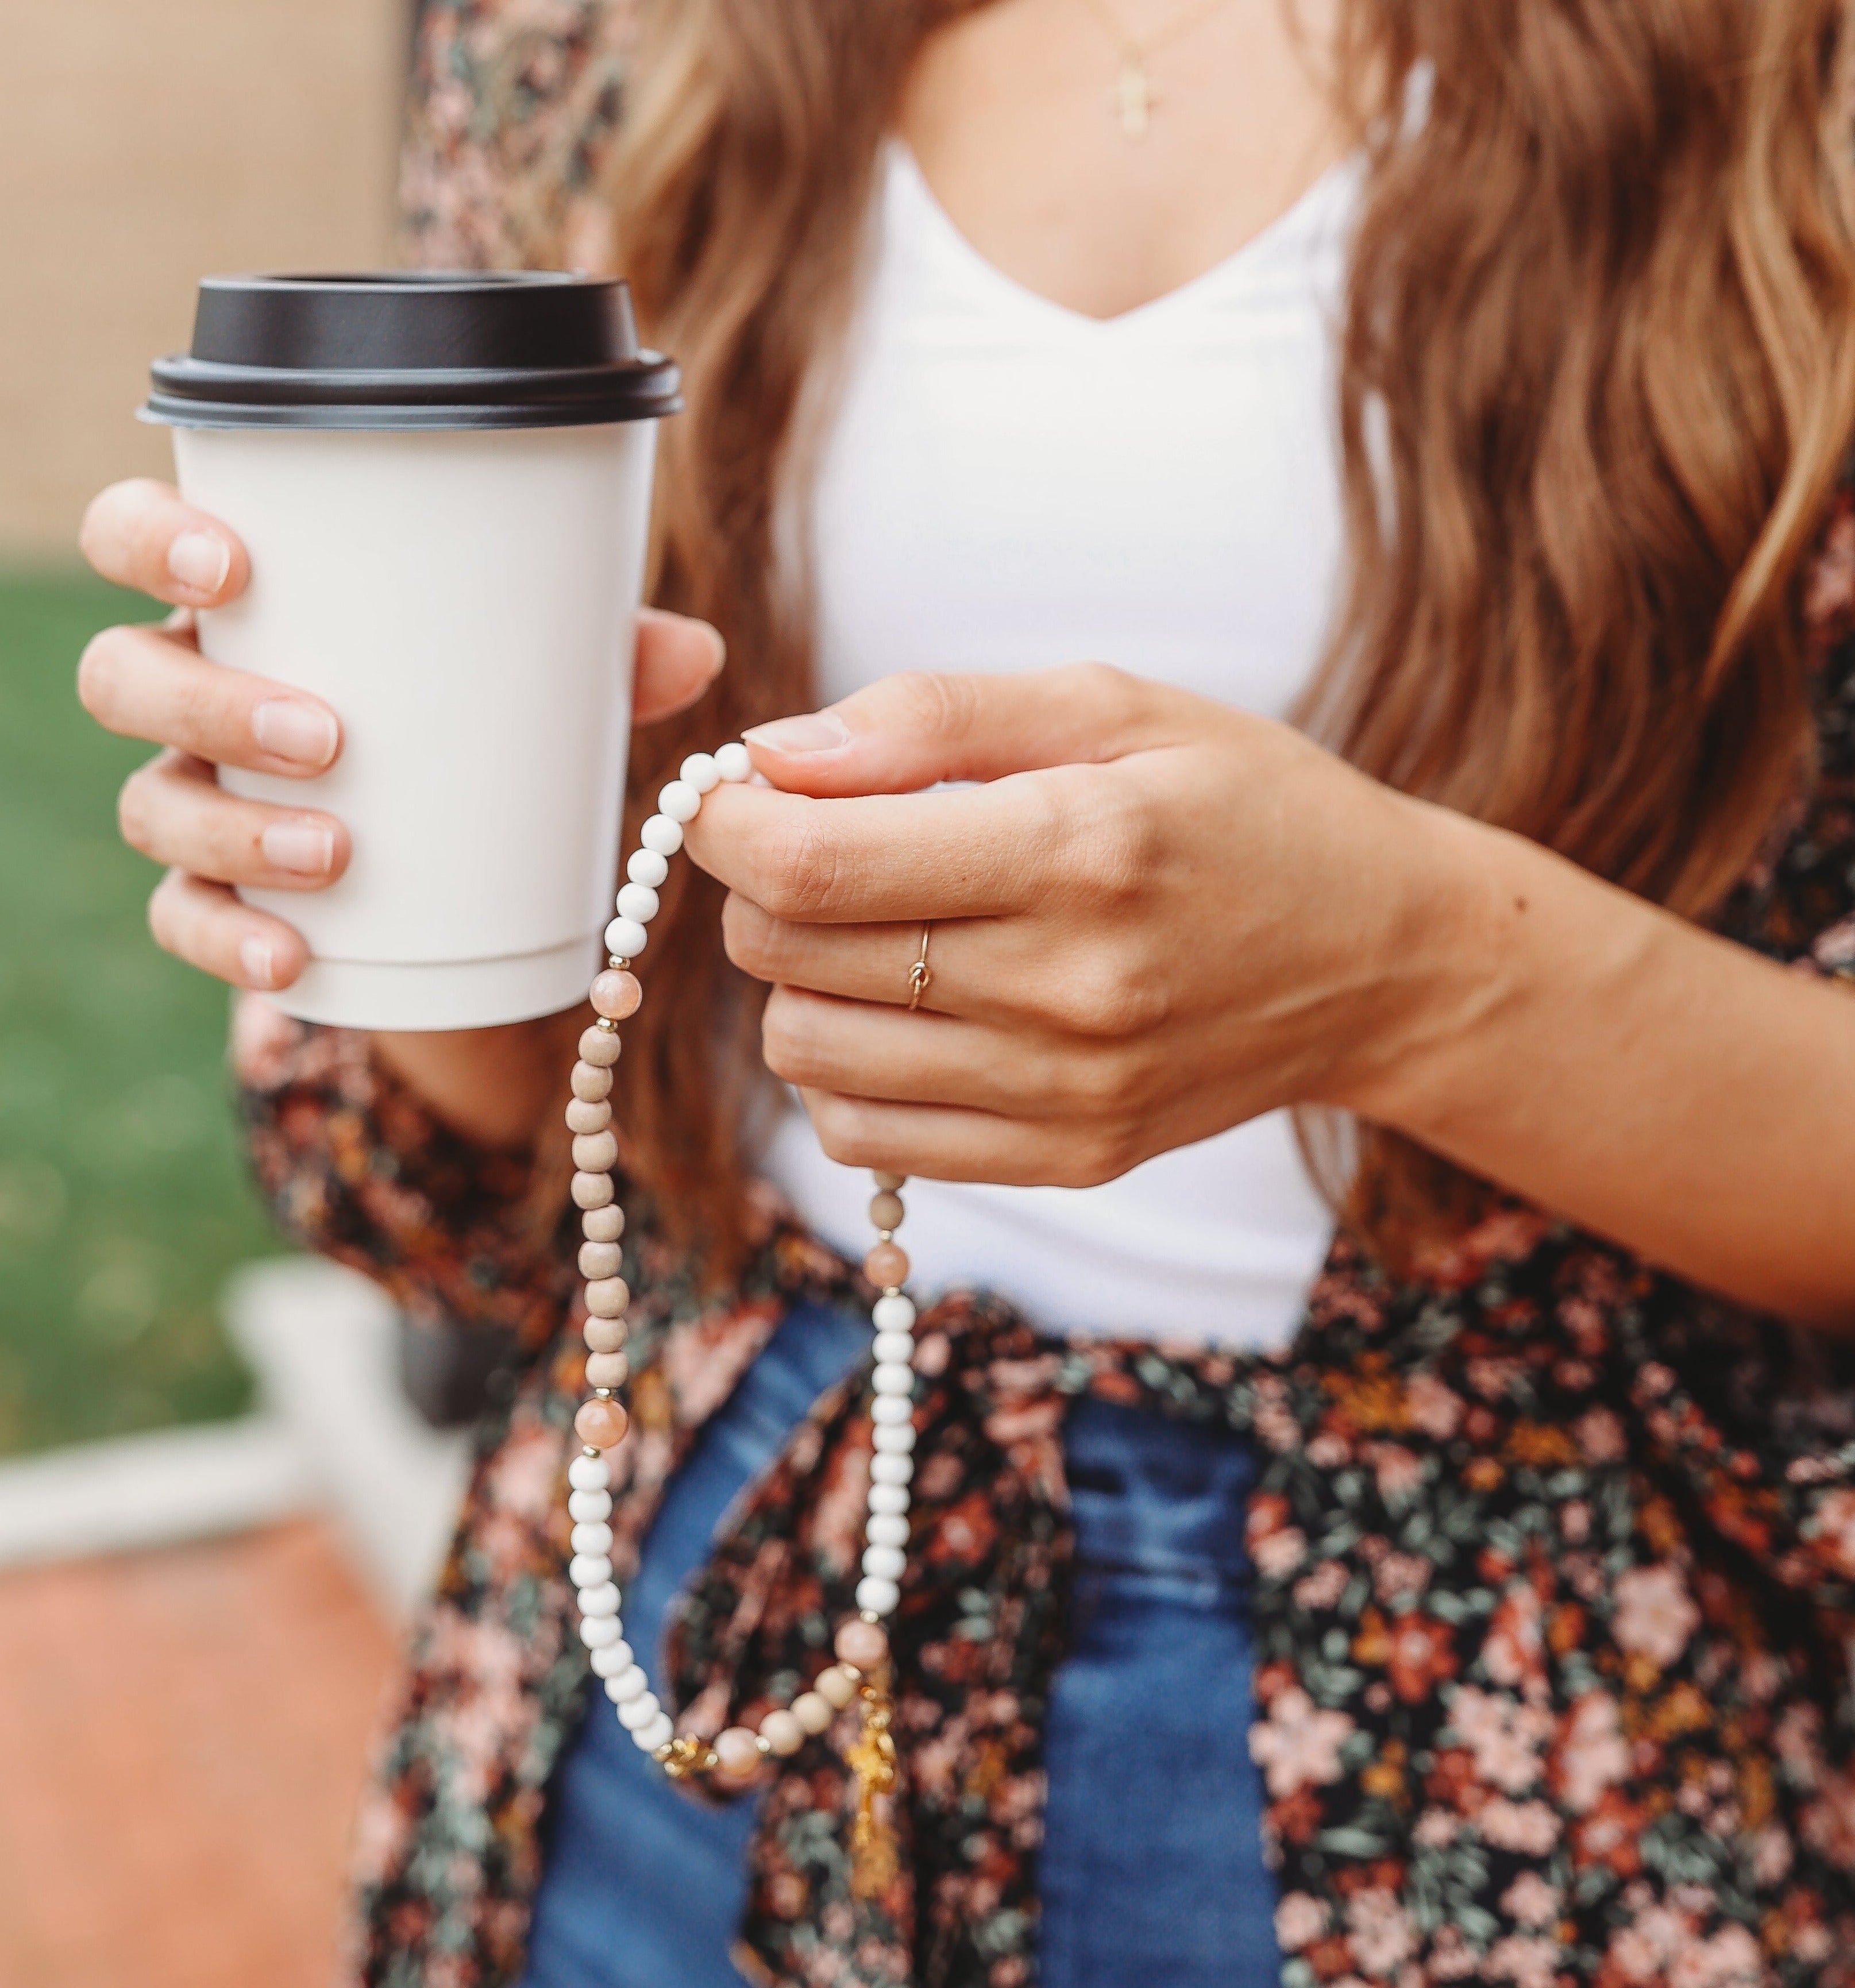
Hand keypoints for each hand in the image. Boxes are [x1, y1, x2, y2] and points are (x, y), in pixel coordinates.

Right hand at [76, 477, 726, 991]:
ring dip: (233, 830)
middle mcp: (193, 696)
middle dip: (207, 702)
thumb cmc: (472, 726)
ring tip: (335, 851)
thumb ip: (602, 660)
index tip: (230, 565)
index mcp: (247, 607)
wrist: (459, 873)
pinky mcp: (213, 901)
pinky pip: (183, 922)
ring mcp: (192, 801)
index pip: (132, 541)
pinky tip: (293, 960)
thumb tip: (697, 651)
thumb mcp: (534, 686)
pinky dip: (232, 940)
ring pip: (150, 806)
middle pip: (123, 677)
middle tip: (326, 736)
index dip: (148, 540)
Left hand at [682, 666, 1476, 1186]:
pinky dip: (846, 1069)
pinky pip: (864, 1137)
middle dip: (764, 889)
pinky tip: (905, 1012)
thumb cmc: (1246, 808)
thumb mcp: (1113, 705)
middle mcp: (1067, 988)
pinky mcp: (1069, 1158)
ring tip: (879, 930)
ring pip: (806, 1054)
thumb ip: (930, 717)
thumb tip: (772, 754)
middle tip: (826, 844)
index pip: (811, 865)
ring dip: (800, 981)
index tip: (728, 796)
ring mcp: (1067, 1092)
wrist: (1385, 958)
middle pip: (787, 956)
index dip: (725, 826)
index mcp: (1076, 849)